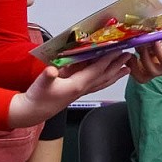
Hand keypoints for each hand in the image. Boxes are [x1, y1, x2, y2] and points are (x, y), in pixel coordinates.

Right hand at [9, 51, 129, 127]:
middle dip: (117, 65)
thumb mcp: (40, 84)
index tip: (118, 49)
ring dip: (115, 74)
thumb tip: (51, 70)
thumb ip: (47, 77)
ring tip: (127, 68)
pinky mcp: (77, 91)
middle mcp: (83, 88)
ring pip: (103, 81)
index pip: (97, 70)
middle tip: (129, 55)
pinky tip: (109, 76)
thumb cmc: (37, 97)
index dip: (108, 59)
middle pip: (104, 75)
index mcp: (77, 84)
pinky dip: (105, 79)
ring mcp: (81, 90)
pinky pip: (96, 83)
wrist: (33, 112)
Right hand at [130, 17, 161, 77]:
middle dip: (132, 62)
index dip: (128, 57)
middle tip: (132, 46)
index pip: (138, 64)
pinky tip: (157, 39)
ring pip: (149, 71)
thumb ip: (159, 24)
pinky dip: (158, 51)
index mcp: (158, 54)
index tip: (124, 43)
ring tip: (144, 41)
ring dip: (143, 57)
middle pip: (140, 74)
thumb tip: (142, 20)